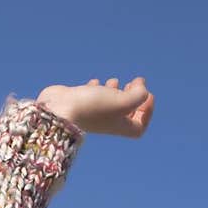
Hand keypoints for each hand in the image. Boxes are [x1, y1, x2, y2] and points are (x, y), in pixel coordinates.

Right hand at [35, 77, 154, 136]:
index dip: (148, 111)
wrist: (58, 109)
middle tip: (134, 83)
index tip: (148, 95)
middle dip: (132, 97)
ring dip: (115, 90)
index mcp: (119, 126)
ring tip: (114, 81)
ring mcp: (92, 113)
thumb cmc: (92, 107)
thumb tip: (142, 89)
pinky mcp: (79, 103)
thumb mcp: (122, 101)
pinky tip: (95, 82)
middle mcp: (106, 122)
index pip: (139, 126)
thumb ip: (138, 95)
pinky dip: (96, 88)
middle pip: (126, 114)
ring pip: (108, 103)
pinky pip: (91, 96)